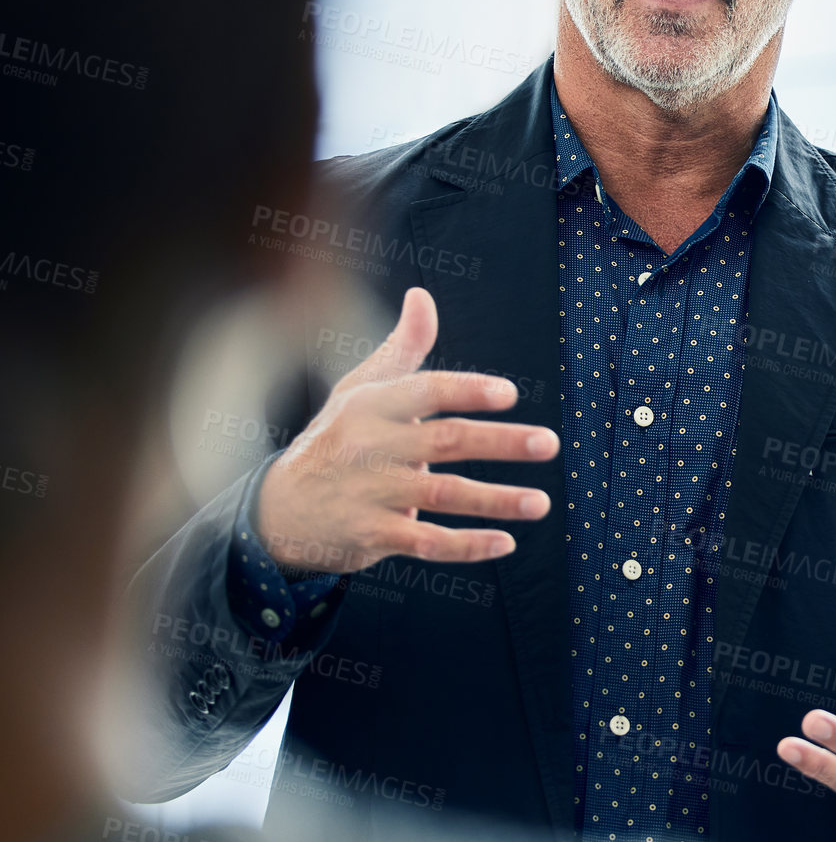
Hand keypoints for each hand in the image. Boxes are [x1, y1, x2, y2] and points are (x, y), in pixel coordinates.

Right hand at [255, 285, 558, 574]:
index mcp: (373, 404)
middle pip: (445, 440)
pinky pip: (427, 541)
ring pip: (444, 495)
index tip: (510, 394)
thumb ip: (402, 347)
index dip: (468, 391)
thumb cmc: (337, 438)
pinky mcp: (372, 535)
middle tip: (550, 442)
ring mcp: (371, 492)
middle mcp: (371, 446)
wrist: (279, 508)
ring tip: (542, 502)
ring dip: (496, 500)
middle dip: (501, 441)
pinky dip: (467, 546)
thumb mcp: (360, 389)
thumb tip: (421, 295)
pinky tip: (505, 543)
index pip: (426, 391)